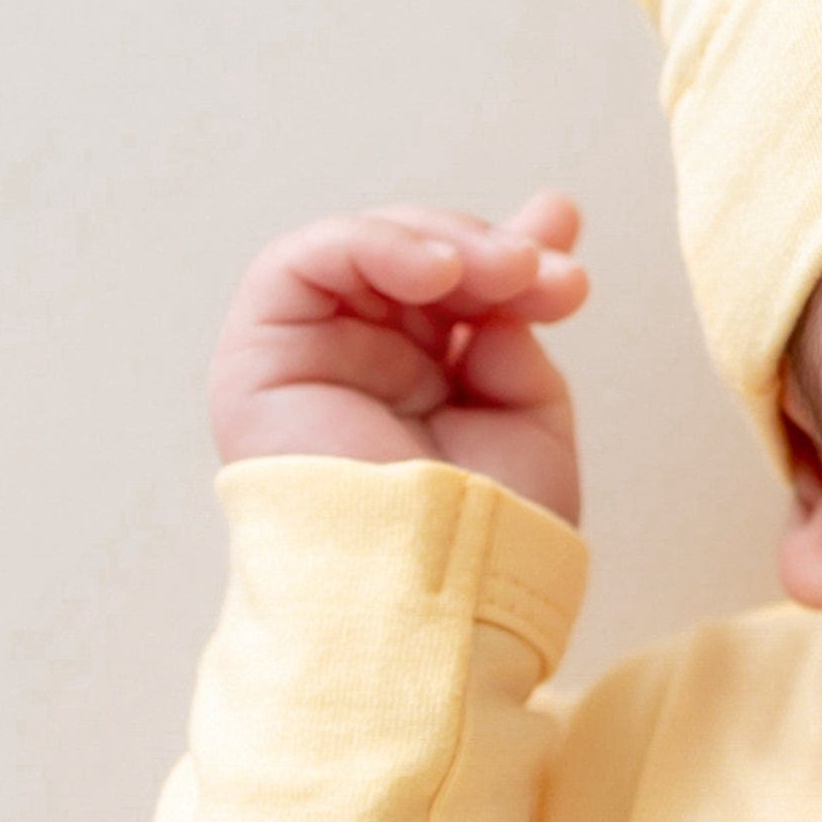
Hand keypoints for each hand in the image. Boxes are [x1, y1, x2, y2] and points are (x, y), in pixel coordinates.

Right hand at [209, 191, 590, 523]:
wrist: (438, 593)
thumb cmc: (487, 532)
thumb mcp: (528, 416)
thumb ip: (517, 332)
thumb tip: (527, 258)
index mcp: (428, 385)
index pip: (458, 292)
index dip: (507, 248)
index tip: (562, 227)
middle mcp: (366, 367)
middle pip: (416, 263)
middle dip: (491, 250)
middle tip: (546, 271)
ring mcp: (312, 359)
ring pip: (363, 251)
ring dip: (445, 243)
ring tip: (507, 270)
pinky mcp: (259, 359)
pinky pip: (301, 264)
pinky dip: (373, 244)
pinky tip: (439, 270)